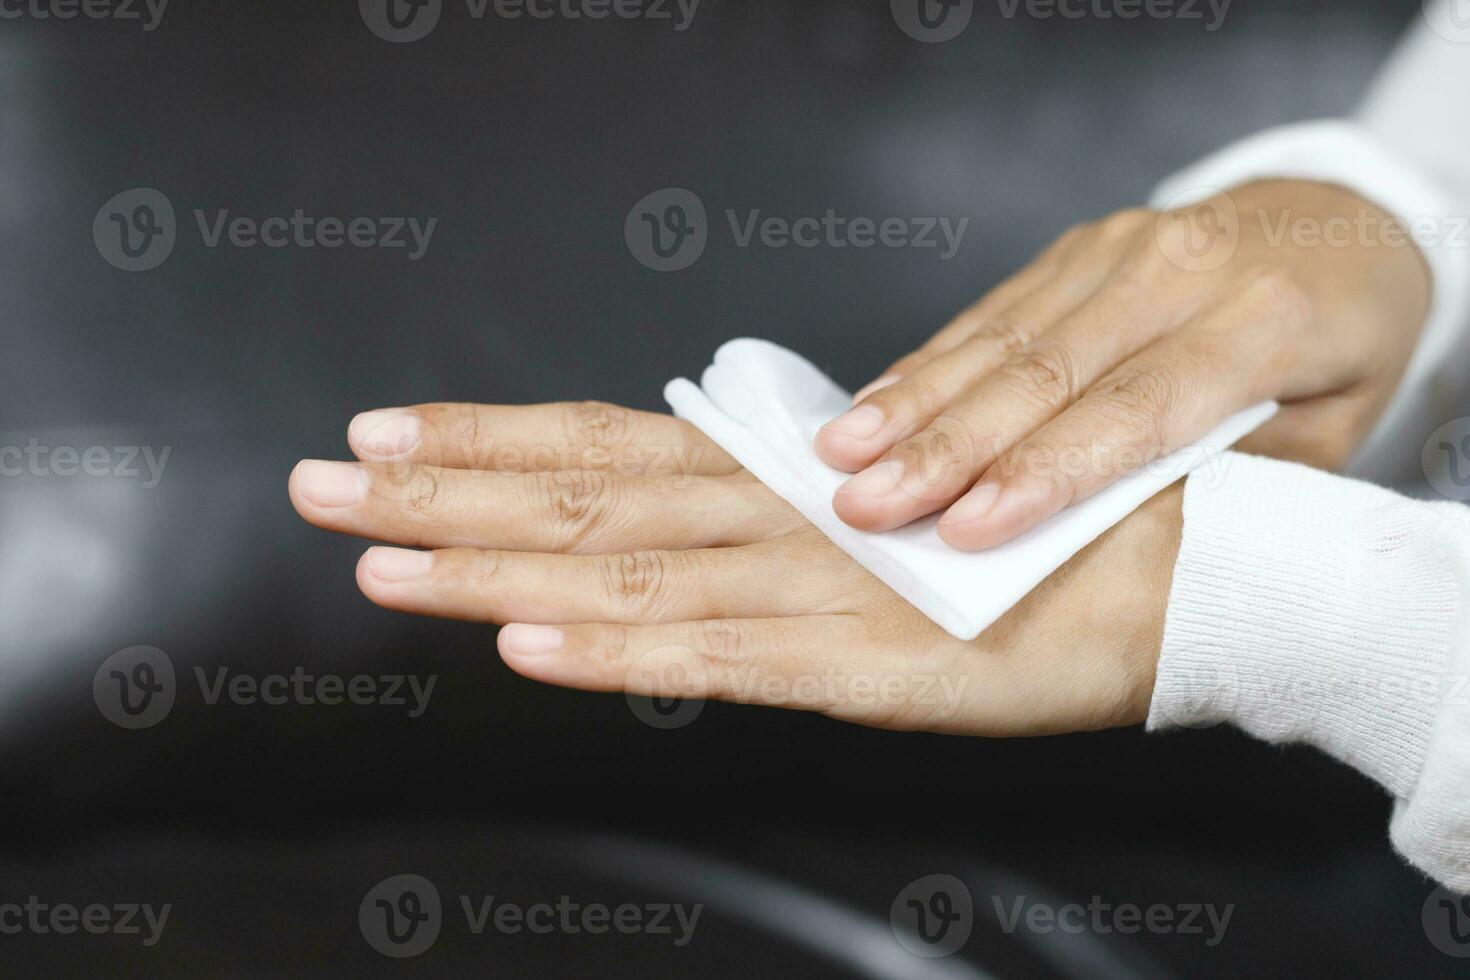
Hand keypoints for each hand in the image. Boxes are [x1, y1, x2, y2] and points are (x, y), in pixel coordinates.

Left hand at [288, 401, 1181, 734]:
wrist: (1176, 571)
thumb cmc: (1017, 540)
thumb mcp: (864, 520)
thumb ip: (762, 520)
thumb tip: (661, 521)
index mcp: (772, 480)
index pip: (599, 444)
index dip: (483, 436)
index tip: (379, 431)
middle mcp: (776, 518)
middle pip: (583, 496)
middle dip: (442, 490)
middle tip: (320, 480)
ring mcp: (817, 590)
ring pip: (629, 573)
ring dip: (496, 570)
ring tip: (382, 561)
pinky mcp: (871, 668)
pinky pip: (725, 662)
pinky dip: (621, 655)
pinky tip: (532, 650)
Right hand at [815, 179, 1431, 549]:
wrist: (1347, 217)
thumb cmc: (1347, 343)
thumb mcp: (1337, 422)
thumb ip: (1239, 471)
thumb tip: (1120, 527)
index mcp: (1261, 320)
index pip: (1135, 408)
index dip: (1045, 471)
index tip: (966, 530)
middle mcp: (1179, 270)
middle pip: (1044, 369)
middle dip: (944, 444)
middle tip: (865, 503)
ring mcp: (1119, 248)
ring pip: (1001, 333)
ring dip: (911, 399)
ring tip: (840, 454)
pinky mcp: (1079, 246)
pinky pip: (993, 308)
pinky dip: (928, 361)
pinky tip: (873, 403)